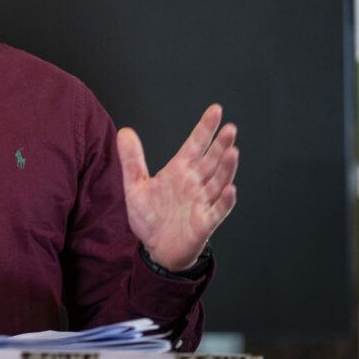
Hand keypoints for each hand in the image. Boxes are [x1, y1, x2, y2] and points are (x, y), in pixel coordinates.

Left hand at [116, 104, 238, 271]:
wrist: (156, 248)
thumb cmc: (150, 217)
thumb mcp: (134, 185)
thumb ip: (131, 159)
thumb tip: (124, 131)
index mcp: (179, 171)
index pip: (195, 145)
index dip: (205, 128)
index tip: (216, 110)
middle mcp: (194, 184)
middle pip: (210, 160)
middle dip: (220, 144)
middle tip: (230, 128)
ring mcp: (201, 202)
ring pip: (218, 181)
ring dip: (226, 167)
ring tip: (233, 151)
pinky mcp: (204, 222)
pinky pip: (217, 210)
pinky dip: (225, 201)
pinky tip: (230, 189)